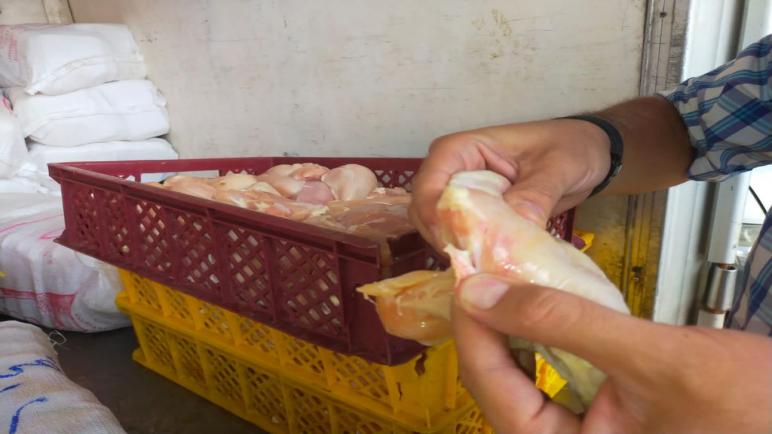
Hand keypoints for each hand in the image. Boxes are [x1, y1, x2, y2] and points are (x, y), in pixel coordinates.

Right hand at [409, 119, 610, 248]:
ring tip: (483, 268)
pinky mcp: (476, 216)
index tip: (455, 245)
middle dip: (441, 239)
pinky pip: (459, 237)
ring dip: (455, 249)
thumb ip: (534, 195)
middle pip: (424, 210)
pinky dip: (470, 253)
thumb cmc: (570, 148)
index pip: (428, 184)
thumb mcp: (558, 167)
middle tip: (471, 265)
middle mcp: (453, 171)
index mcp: (463, 149)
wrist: (589, 153)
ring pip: (437, 228)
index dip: (433, 216)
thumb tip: (514, 226)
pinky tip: (491, 267)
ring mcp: (463, 196)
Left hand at [453, 274, 771, 433]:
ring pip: (522, 377)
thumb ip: (564, 324)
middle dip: (487, 325)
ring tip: (501, 280)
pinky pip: (552, 375)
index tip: (465, 276)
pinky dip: (543, 337)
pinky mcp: (597, 415)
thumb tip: (483, 293)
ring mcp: (580, 433)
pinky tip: (540, 304)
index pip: (492, 387)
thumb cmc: (747, 406)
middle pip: (498, 383)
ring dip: (511, 328)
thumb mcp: (651, 357)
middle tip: (480, 271)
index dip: (473, 327)